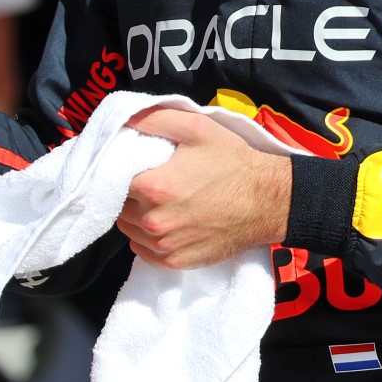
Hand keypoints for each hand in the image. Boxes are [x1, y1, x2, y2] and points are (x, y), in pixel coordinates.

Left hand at [117, 108, 290, 268]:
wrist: (268, 201)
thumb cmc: (232, 161)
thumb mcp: (196, 127)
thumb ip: (153, 119)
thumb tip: (122, 120)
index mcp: (154, 187)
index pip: (113, 178)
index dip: (122, 169)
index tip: (136, 165)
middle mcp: (154, 221)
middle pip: (119, 205)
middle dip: (129, 193)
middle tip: (152, 181)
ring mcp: (165, 246)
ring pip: (129, 229)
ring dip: (136, 216)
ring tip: (159, 202)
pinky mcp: (176, 263)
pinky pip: (143, 250)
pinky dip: (147, 238)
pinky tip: (166, 222)